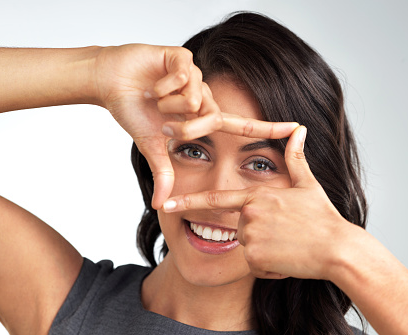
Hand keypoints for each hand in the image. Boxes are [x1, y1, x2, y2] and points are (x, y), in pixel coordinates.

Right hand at [92, 44, 298, 207]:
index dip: (269, 128)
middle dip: (184, 127)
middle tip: (162, 122)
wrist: (110, 82)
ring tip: (154, 99)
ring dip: (169, 105)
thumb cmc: (134, 111)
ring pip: (196, 98)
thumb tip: (159, 205)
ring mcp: (196, 76)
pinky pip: (184, 76)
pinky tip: (152, 84)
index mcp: (202, 116)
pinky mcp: (183, 57)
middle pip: (212, 118)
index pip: (241, 125)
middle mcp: (204, 96)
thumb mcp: (152, 146)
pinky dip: (164, 86)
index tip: (296, 129)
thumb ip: (163, 172)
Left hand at [162, 126, 358, 279]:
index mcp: (256, 195)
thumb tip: (300, 130)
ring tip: (288, 245)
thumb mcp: (308, 185)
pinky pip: (254, 265)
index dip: (188, 201)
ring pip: (246, 247)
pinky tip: (287, 258)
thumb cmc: (323, 217)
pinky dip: (268, 265)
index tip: (165, 203)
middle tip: (284, 234)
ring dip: (264, 249)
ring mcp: (250, 237)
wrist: (337, 249)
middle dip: (257, 233)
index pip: (215, 198)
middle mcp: (249, 214)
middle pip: (238, 227)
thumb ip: (296, 159)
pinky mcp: (255, 259)